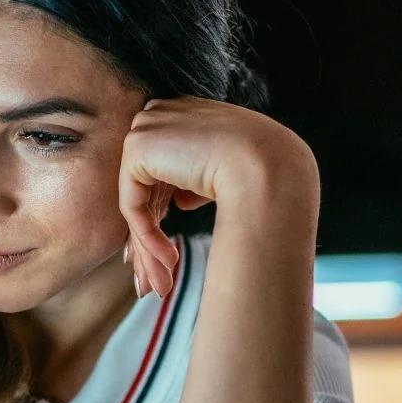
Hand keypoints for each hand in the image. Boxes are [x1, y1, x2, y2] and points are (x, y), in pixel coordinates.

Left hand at [119, 97, 319, 298]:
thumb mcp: (224, 176)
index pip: (159, 172)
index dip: (158, 217)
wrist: (269, 166)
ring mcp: (146, 130)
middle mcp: (160, 116)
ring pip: (137, 202)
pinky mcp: (137, 149)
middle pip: (144, 190)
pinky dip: (148, 237)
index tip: (162, 257)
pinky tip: (169, 262)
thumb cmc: (262, 172)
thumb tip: (180, 201)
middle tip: (152, 281)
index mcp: (182, 116)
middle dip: (148, 241)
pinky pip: (132, 204)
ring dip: (149, 249)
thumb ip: (197, 184)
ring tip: (161, 286)